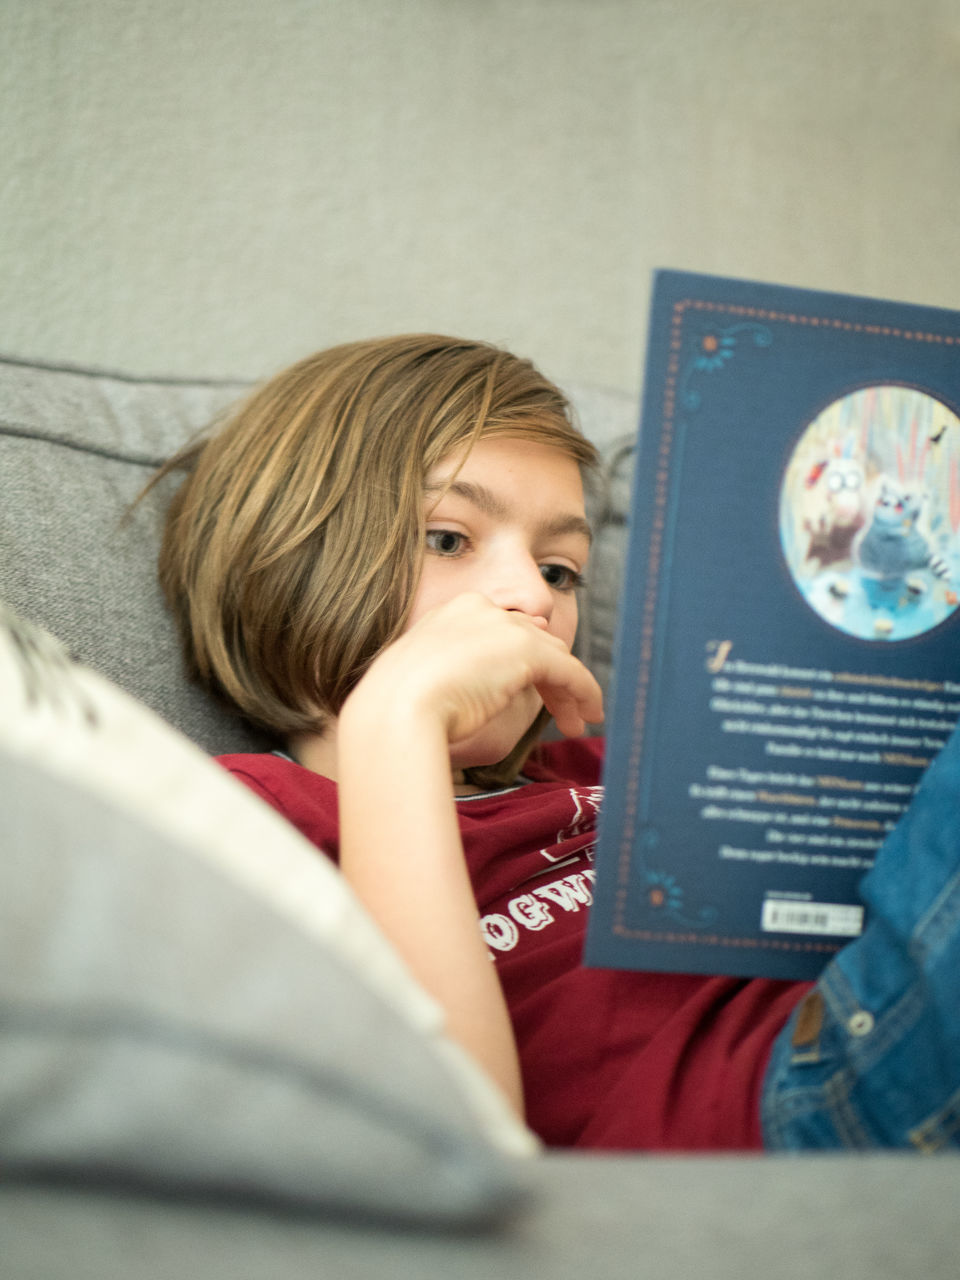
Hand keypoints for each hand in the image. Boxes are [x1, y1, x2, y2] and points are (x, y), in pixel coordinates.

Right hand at [346, 592, 603, 745]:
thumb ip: (459, 669)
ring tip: (574, 724)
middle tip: (559, 713)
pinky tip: (587, 718)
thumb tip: (493, 680)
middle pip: (534, 639)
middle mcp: (481, 609)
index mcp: (453, 611)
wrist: (395, 711)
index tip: (528, 692)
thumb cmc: (397, 707)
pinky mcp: (527, 651)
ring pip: (555, 655)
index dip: (522, 662)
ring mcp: (504, 626)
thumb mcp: (427, 678)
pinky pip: (570, 672)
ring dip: (568, 691)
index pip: (504, 630)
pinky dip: (585, 693)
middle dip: (550, 677)